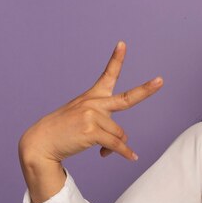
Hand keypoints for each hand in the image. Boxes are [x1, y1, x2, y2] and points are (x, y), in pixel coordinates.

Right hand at [19, 41, 162, 163]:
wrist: (40, 143)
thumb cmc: (63, 131)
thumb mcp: (83, 120)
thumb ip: (104, 126)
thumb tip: (120, 144)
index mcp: (92, 96)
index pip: (107, 75)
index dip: (116, 59)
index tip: (122, 44)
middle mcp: (94, 103)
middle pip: (128, 98)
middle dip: (146, 90)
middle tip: (161, 81)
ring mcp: (93, 116)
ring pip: (120, 134)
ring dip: (117, 145)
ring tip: (103, 150)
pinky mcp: (92, 131)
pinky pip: (116, 144)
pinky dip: (125, 153)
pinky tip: (132, 158)